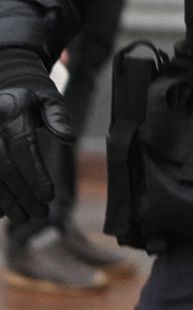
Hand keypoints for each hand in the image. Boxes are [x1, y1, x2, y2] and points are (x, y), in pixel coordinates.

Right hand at [0, 49, 72, 223]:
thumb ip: (58, 116)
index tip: (49, 196)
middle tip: (40, 213)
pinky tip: (3, 211)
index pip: (22, 147)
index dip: (34, 173)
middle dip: (21, 193)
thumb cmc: (31, 98)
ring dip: (4, 200)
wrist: (4, 92)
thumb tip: (69, 138)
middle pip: (2, 166)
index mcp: (11, 111)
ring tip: (23, 217)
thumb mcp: (48, 98)